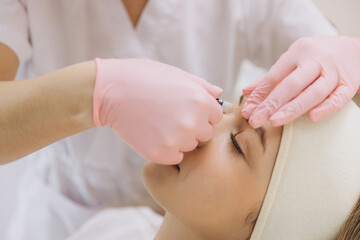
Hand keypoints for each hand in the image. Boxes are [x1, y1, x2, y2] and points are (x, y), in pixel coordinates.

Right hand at [93, 58, 222, 163]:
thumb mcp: (177, 74)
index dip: (203, 113)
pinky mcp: (161, 153)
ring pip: (190, 146)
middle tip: (171, 117)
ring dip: (179, 139)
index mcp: (201, 101)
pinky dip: (167, 150)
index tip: (186, 109)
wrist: (111, 91)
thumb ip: (202, 87)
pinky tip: (154, 135)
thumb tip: (220, 94)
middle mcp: (193, 122)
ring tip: (160, 124)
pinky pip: (175, 157)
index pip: (216, 116)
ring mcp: (177, 139)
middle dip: (193, 128)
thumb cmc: (144, 78)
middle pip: (205, 134)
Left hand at [241, 36, 359, 127]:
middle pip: (292, 84)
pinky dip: (326, 108)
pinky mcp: (350, 83)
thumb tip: (246, 92)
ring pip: (314, 92)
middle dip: (271, 103)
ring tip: (275, 121)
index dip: (260, 95)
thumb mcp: (293, 58)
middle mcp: (316, 61)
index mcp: (298, 53)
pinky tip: (312, 118)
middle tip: (255, 120)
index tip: (248, 111)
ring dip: (293, 108)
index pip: (275, 76)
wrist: (355, 49)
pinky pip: (339, 98)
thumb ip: (271, 77)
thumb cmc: (317, 56)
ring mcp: (334, 72)